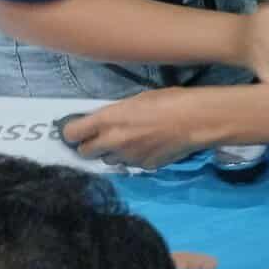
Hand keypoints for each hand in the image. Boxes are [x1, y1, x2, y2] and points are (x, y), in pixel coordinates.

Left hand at [64, 87, 221, 168]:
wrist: (196, 120)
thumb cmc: (168, 101)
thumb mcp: (135, 101)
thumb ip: (115, 115)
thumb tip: (104, 123)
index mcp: (108, 120)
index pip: (72, 133)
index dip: (73, 132)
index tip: (78, 130)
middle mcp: (112, 142)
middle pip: (84, 152)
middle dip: (89, 146)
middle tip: (100, 138)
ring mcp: (128, 158)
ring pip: (108, 161)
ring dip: (113, 153)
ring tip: (130, 141)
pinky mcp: (143, 167)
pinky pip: (130, 165)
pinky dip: (134, 158)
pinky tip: (149, 147)